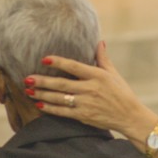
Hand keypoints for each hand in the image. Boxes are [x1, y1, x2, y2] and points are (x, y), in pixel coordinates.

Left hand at [23, 42, 154, 141]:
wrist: (130, 116)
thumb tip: (99, 41)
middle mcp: (91, 89)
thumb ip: (103, 58)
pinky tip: (40, 104)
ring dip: (42, 94)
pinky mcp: (84, 116)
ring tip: (28, 91)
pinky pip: (63, 112)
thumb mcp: (114, 74)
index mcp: (98, 76)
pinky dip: (51, 108)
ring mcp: (86, 104)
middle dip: (43, 81)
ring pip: (59, 98)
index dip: (58, 62)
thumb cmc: (122, 93)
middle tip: (27, 78)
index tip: (44, 59)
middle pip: (62, 84)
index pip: (74, 66)